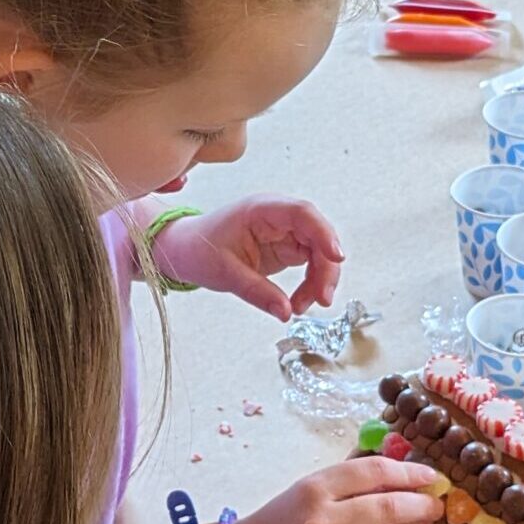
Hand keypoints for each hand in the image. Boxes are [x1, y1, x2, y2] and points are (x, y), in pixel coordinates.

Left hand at [151, 197, 343, 320]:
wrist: (186, 250)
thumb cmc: (200, 250)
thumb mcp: (225, 274)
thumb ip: (257, 292)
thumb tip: (286, 313)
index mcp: (262, 210)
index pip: (302, 214)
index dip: (324, 234)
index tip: (337, 257)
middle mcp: (278, 216)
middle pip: (318, 235)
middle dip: (326, 268)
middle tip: (322, 299)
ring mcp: (284, 231)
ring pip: (318, 252)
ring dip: (319, 280)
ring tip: (301, 307)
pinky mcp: (286, 247)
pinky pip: (310, 263)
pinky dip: (310, 284)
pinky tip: (298, 303)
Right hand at [238, 458, 443, 523]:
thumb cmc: (283, 522)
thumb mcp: (309, 489)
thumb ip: (352, 481)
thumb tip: (404, 471)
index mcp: (313, 490)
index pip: (374, 472)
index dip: (409, 472)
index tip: (429, 476)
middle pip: (388, 509)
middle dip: (421, 505)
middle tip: (434, 505)